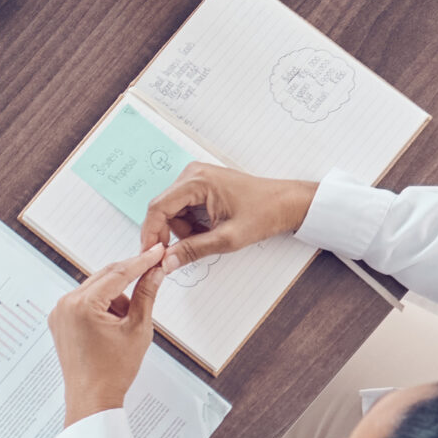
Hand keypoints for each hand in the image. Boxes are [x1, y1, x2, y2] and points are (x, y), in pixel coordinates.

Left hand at [48, 246, 164, 422]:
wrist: (91, 397)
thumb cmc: (114, 370)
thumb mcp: (138, 329)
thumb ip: (146, 295)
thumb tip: (155, 272)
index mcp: (83, 304)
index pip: (118, 274)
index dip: (141, 262)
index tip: (157, 252)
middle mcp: (66, 303)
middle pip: (104, 277)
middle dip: (129, 278)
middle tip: (153, 271)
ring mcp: (59, 311)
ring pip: (96, 289)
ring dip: (115, 297)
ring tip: (125, 325)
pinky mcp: (58, 319)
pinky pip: (84, 301)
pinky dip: (101, 306)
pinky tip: (112, 327)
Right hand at [139, 164, 316, 275]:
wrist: (287, 203)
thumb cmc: (264, 213)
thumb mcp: (227, 238)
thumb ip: (193, 251)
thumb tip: (165, 263)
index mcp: (196, 181)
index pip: (157, 208)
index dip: (150, 234)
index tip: (150, 255)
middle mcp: (192, 174)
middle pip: (164, 210)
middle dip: (172, 233)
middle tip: (187, 251)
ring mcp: (196, 178)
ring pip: (173, 211)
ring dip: (185, 230)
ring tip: (210, 235)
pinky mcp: (201, 184)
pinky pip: (184, 208)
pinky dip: (192, 223)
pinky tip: (210, 228)